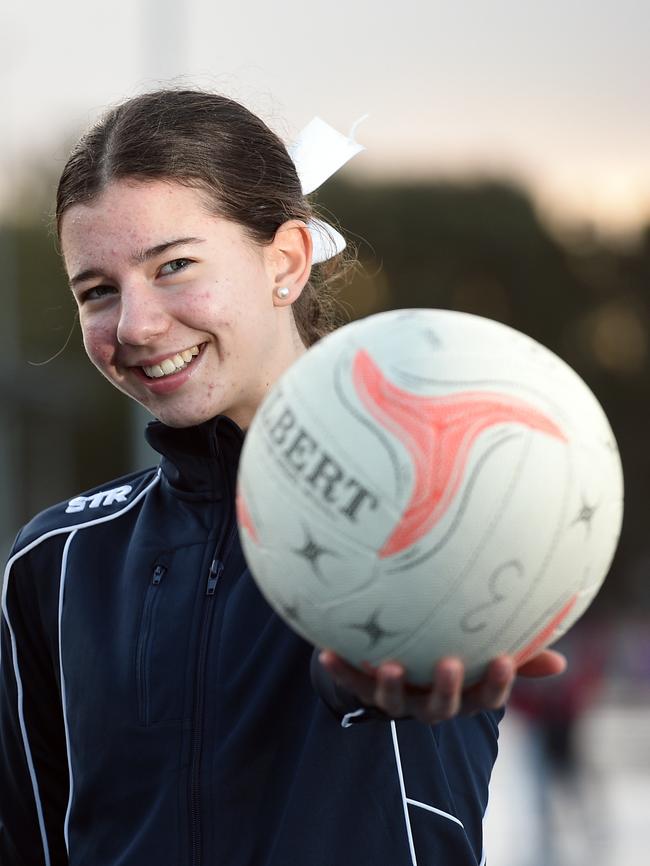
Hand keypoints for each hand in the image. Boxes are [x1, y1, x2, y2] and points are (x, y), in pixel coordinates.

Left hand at [318, 648, 566, 723]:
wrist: (391, 662)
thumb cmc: (447, 652)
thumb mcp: (480, 653)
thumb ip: (516, 655)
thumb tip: (560, 661)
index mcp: (462, 694)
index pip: (486, 698)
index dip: (496, 682)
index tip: (504, 656)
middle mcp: (430, 704)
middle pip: (441, 708)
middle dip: (446, 689)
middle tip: (448, 664)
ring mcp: (397, 699)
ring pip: (394, 703)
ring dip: (390, 686)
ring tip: (388, 665)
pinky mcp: (365, 690)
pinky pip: (352, 683)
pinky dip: (339, 670)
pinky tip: (326, 652)